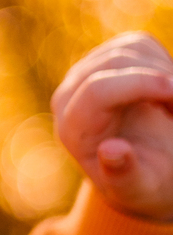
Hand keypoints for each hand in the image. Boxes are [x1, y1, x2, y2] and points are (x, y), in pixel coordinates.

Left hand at [53, 33, 172, 221]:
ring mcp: (86, 71)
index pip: (98, 90)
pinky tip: (168, 93)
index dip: (142, 84)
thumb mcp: (137, 189)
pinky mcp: (106, 58)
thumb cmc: (142, 183)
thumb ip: (124, 175)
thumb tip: (111, 151)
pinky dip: (162, 63)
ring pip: (129, 48)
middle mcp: (70, 94)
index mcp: (73, 128)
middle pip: (115, 62)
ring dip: (163, 70)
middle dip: (159, 76)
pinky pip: (139, 44)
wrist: (140, 169)